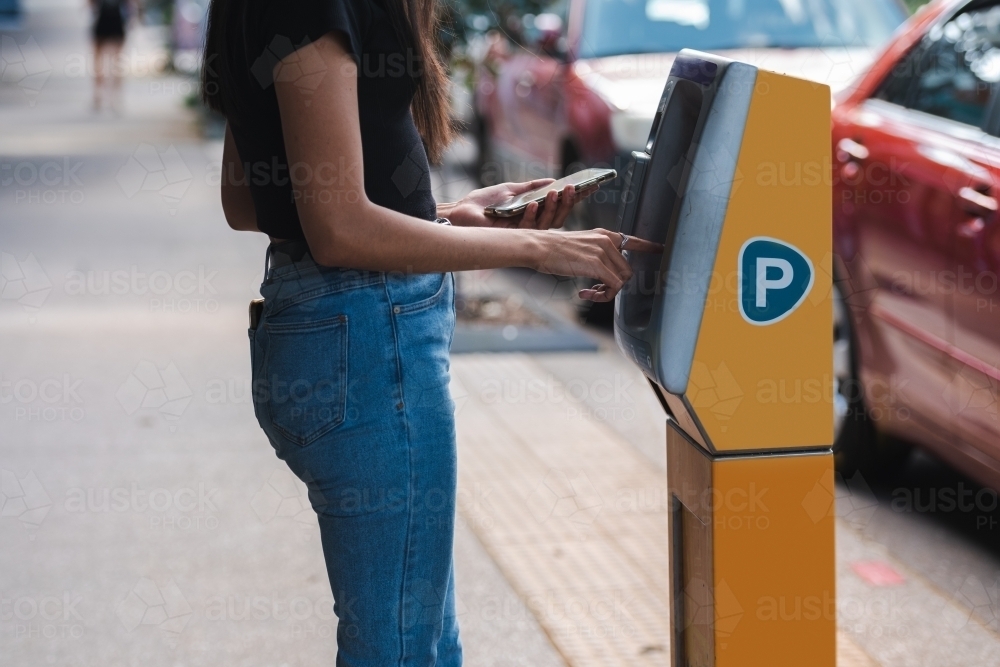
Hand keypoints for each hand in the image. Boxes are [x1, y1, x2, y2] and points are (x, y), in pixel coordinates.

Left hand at [443, 179, 596, 229]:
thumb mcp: (511, 189)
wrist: (463, 212)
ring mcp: (525, 232)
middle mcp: (534, 224)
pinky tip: (531, 204)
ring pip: (548, 223)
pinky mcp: (513, 237)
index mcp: (535, 212)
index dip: (575, 198)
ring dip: (553, 207)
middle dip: (569, 202)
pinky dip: (531, 214)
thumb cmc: (485, 202)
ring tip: (557, 192)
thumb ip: (532, 187)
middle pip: (559, 216)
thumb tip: (552, 181)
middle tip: (574, 188)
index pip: (560, 206)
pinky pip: (528, 228)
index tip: (590, 186)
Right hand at [531, 230, 663, 302]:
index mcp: (604, 235)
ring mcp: (604, 252)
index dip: (648, 246)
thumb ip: (596, 255)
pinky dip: (602, 295)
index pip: (633, 241)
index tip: (660, 248)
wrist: (539, 247)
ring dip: (607, 292)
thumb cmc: (552, 250)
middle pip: (627, 269)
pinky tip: (586, 293)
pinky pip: (613, 287)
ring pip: (621, 280)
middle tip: (596, 290)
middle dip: (615, 284)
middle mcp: (607, 241)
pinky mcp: (598, 264)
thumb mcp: (580, 246)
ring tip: (590, 292)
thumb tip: (604, 272)